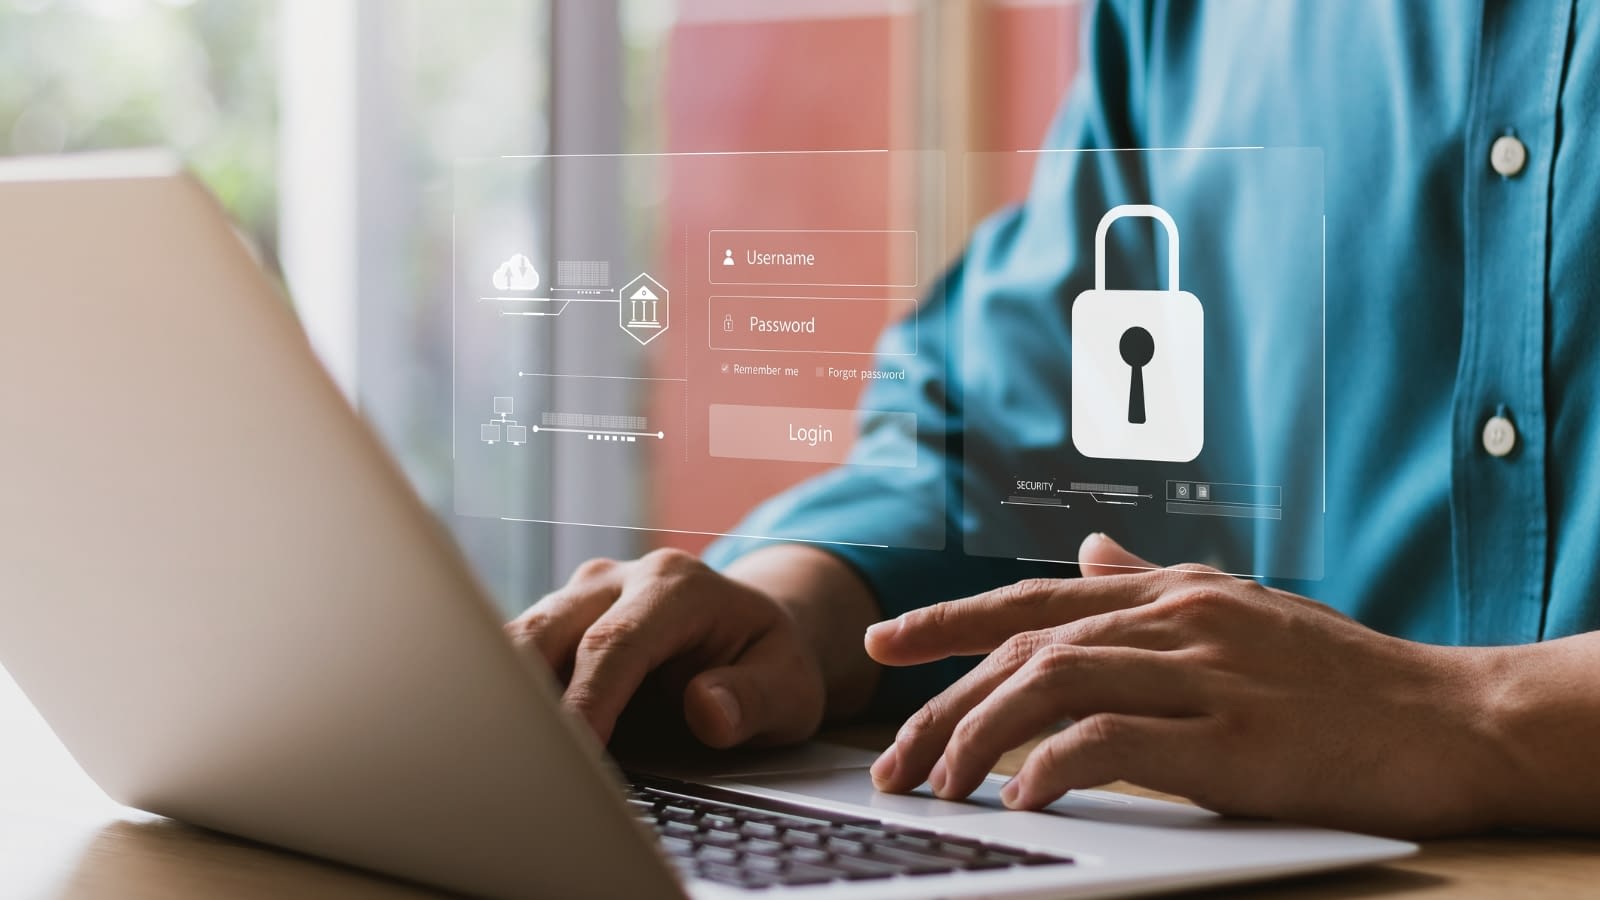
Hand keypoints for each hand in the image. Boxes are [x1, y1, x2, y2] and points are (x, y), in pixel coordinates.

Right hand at [505, 548, 825, 748]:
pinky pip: (519, 660)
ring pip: (520, 643)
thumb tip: (708, 711)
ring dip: (505, 697)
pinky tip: (506, 742)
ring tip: (501, 755)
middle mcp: (620, 580)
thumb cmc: (770, 663)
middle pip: (548, 633)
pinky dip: (509, 699)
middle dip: (524, 696)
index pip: (616, 643)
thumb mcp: (790, 686)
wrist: (752, 633)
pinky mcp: (560, 624)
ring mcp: (582, 598)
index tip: (574, 752)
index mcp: (678, 586)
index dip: (589, 699)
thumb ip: (754, 697)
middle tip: (514, 760)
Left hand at [863, 534, 1511, 837]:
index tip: (882, 646)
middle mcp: (1172, 618)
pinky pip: (1117, 741)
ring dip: (982, 735)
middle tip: (894, 760)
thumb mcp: (1235, 608)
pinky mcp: (1229, 734)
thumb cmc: (1336, 674)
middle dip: (944, 702)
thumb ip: (1150, 581)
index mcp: (1167, 592)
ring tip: (942, 785)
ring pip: (1054, 684)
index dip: (947, 621)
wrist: (1442, 715)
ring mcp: (1201, 672)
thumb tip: (1086, 551)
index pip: (1032, 600)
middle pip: (1024, 649)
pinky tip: (1023, 794)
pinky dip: (1058, 764)